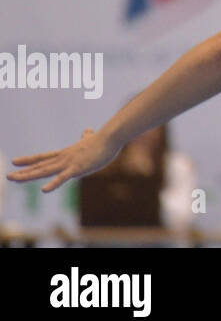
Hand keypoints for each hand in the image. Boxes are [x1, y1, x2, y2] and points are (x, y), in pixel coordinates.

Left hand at [7, 127, 122, 191]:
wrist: (112, 136)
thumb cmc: (104, 139)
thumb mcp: (92, 139)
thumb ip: (87, 137)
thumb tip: (88, 130)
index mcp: (66, 153)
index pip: (43, 157)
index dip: (29, 160)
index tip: (15, 162)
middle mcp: (63, 158)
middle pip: (40, 166)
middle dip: (23, 172)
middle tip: (8, 176)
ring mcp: (69, 163)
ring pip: (45, 171)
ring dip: (28, 175)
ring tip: (14, 178)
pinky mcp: (78, 168)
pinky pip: (63, 178)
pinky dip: (53, 184)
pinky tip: (44, 190)